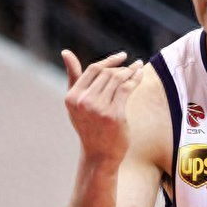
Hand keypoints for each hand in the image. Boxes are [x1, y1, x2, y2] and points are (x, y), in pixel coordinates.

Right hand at [62, 50, 143, 165]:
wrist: (99, 154)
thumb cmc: (89, 126)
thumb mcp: (77, 103)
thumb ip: (74, 77)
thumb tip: (66, 52)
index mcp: (72, 97)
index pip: (93, 70)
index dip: (109, 61)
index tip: (122, 56)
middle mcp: (83, 101)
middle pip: (107, 74)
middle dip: (123, 68)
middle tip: (134, 66)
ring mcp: (98, 108)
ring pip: (118, 79)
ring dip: (131, 71)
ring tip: (139, 68)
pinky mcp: (114, 114)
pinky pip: (127, 89)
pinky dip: (136, 79)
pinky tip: (141, 75)